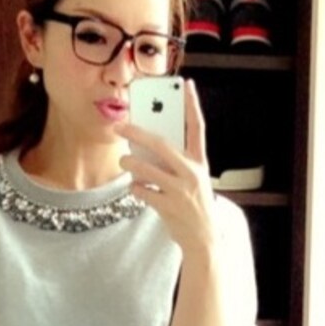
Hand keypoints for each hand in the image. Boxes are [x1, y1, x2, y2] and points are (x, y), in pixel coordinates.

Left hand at [116, 80, 217, 257]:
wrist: (205, 240)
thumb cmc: (194, 205)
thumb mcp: (192, 179)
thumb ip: (175, 162)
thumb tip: (146, 146)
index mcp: (200, 163)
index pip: (198, 128)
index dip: (193, 105)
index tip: (187, 85)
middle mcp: (193, 174)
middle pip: (161, 144)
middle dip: (137, 133)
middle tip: (120, 127)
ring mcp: (181, 192)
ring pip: (146, 169)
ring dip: (129, 164)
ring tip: (124, 162)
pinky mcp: (169, 207)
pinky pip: (142, 191)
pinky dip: (135, 188)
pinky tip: (136, 188)